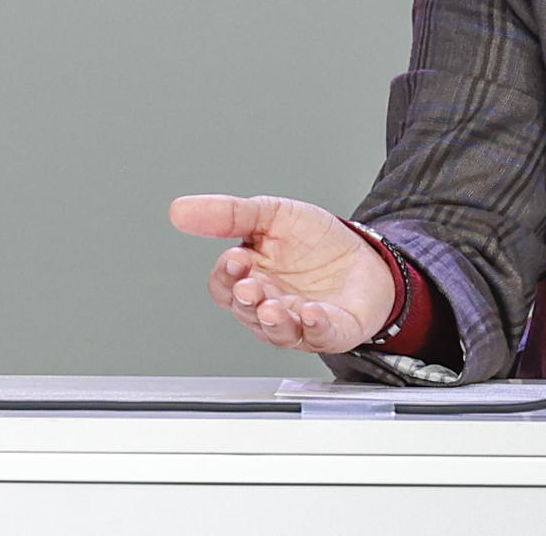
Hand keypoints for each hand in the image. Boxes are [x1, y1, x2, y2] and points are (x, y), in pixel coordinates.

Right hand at [169, 194, 396, 353]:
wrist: (366, 254)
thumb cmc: (315, 241)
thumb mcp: (273, 215)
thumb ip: (230, 214)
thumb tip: (179, 209)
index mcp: (250, 279)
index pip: (224, 285)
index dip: (226, 274)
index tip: (236, 257)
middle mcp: (269, 305)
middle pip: (246, 311)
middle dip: (247, 300)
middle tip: (251, 287)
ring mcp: (299, 322)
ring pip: (277, 331)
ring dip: (273, 320)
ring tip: (273, 306)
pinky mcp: (332, 330)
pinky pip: (319, 335)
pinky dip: (314, 327)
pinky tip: (312, 312)